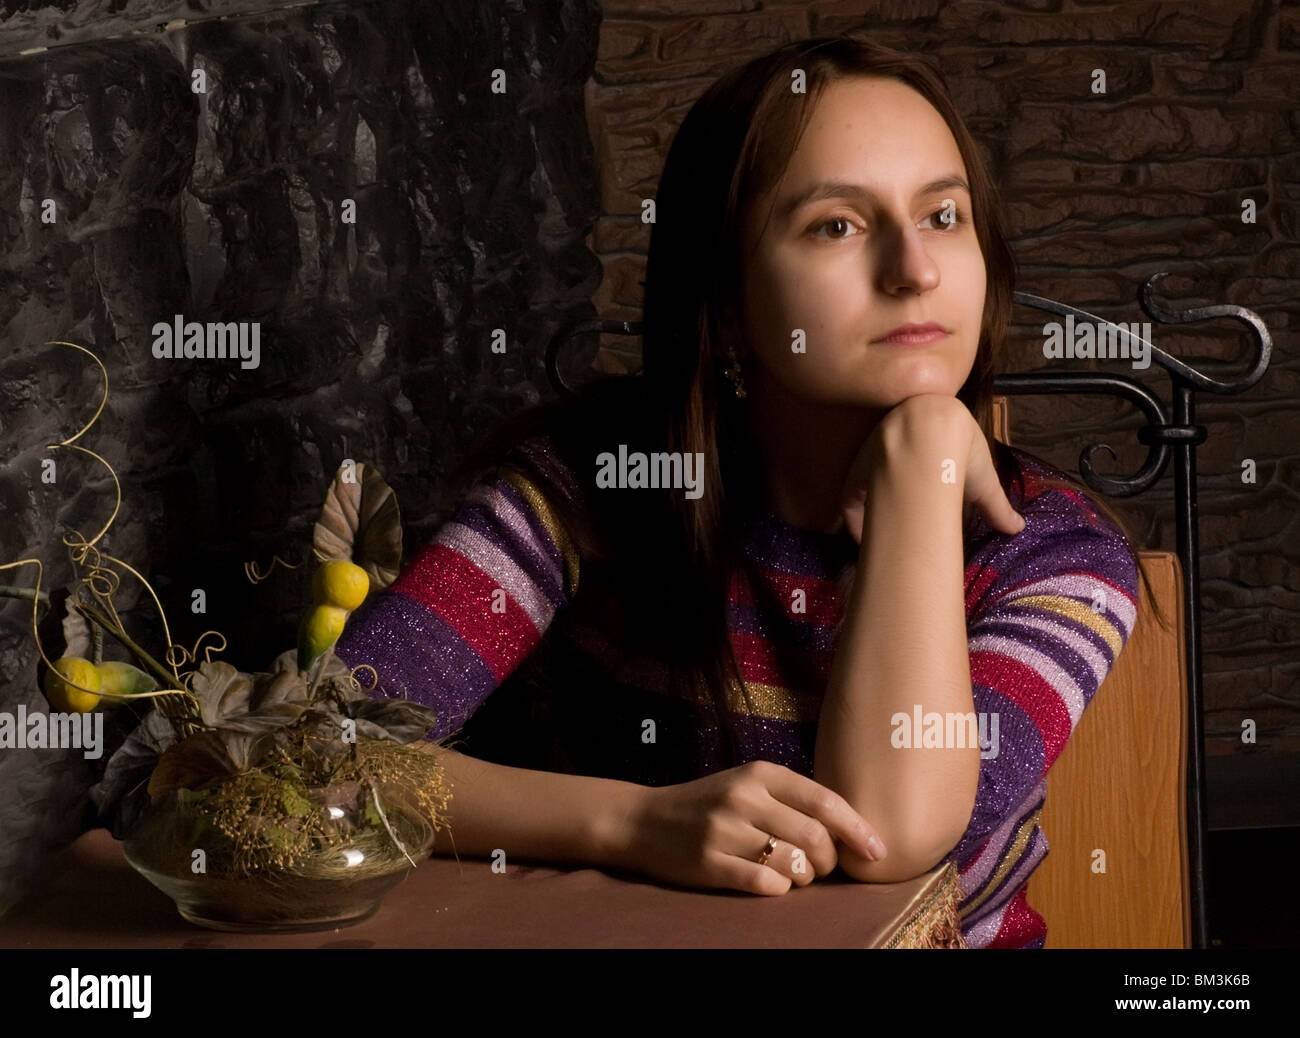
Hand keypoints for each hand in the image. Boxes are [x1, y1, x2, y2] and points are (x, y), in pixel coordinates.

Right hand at [612, 760, 886, 894]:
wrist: (644, 820)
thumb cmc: (709, 805)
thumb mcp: (748, 785)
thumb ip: (792, 799)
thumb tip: (849, 831)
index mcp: (760, 774)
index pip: (824, 800)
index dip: (856, 829)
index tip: (877, 851)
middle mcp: (744, 797)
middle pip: (815, 837)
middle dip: (828, 861)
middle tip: (818, 867)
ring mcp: (724, 830)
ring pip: (794, 864)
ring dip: (803, 878)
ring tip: (791, 874)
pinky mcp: (710, 863)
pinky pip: (765, 885)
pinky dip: (778, 890)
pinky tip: (769, 883)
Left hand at [840, 395, 1024, 545]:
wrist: (933, 432)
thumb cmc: (963, 453)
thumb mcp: (983, 482)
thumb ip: (997, 506)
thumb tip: (1018, 528)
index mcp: (924, 436)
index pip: (916, 454)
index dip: (916, 478)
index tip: (920, 500)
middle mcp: (893, 441)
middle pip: (888, 468)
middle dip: (890, 491)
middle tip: (897, 520)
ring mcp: (871, 454)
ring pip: (867, 481)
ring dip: (871, 508)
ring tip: (878, 535)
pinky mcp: (857, 471)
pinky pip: (852, 497)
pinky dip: (856, 519)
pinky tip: (862, 539)